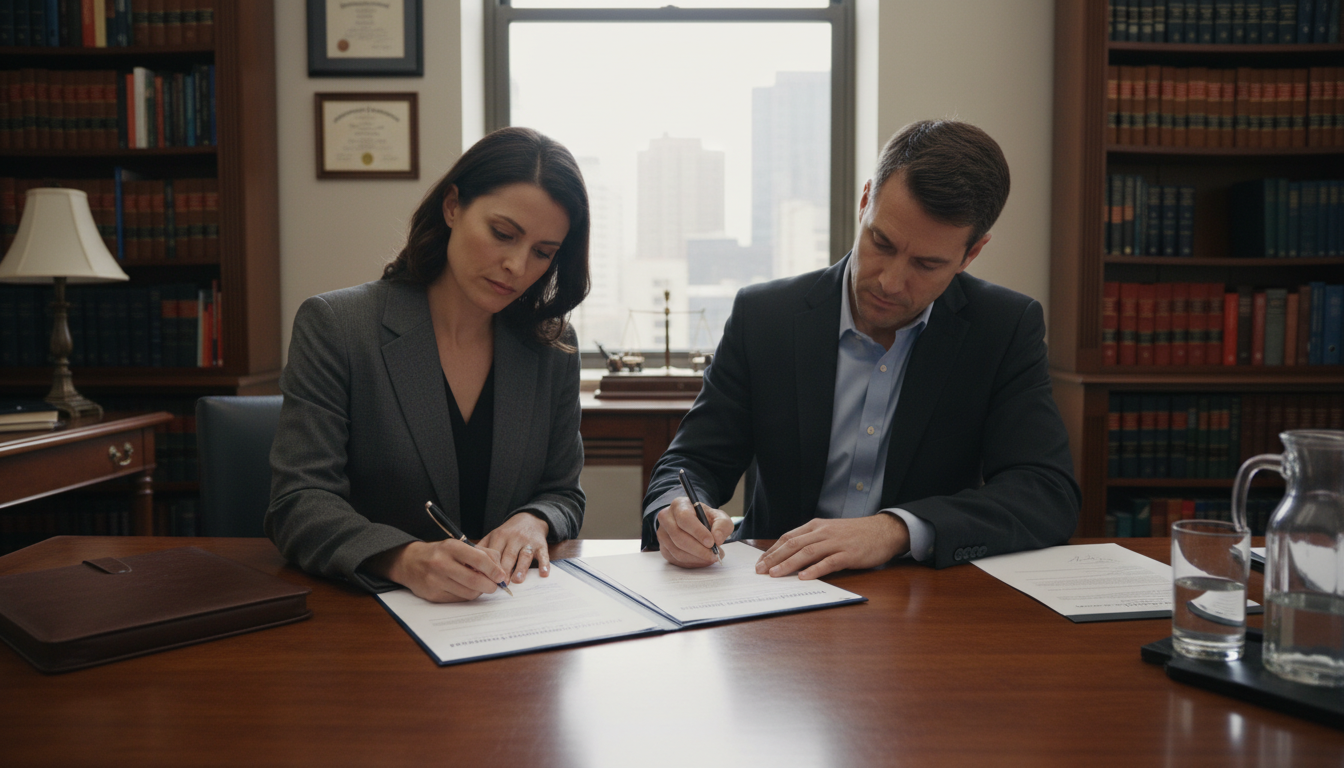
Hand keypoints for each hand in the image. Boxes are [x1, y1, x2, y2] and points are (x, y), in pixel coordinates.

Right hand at [373, 540, 508, 602]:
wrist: (409, 562)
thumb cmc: (440, 553)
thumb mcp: (458, 546)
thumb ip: (482, 554)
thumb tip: (500, 570)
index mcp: (451, 547)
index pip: (479, 560)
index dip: (494, 570)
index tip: (501, 576)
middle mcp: (442, 563)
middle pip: (475, 580)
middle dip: (490, 585)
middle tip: (495, 586)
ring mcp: (436, 580)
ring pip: (468, 593)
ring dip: (479, 592)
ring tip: (479, 586)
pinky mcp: (433, 595)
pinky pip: (458, 600)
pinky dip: (466, 596)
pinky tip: (465, 589)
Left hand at [478, 512, 550, 583]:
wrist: (530, 519)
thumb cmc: (509, 533)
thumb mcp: (494, 535)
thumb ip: (483, 548)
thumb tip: (467, 565)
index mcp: (499, 536)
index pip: (493, 553)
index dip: (489, 566)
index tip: (485, 579)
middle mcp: (514, 538)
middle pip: (508, 555)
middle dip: (504, 570)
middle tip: (500, 584)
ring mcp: (528, 542)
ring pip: (524, 555)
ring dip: (521, 568)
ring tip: (517, 580)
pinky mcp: (541, 545)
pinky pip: (543, 555)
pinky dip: (544, 564)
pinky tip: (543, 574)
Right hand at [655, 496, 733, 567]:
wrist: (695, 523)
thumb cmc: (705, 519)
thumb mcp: (718, 517)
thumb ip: (722, 525)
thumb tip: (717, 539)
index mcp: (679, 505)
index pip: (684, 518)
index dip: (697, 532)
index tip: (711, 543)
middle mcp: (666, 518)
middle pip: (678, 537)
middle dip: (699, 550)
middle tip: (714, 555)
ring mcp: (662, 534)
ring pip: (677, 551)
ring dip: (697, 558)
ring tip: (711, 557)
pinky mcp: (663, 548)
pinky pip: (676, 560)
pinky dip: (692, 563)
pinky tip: (702, 560)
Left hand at [755, 513, 909, 579]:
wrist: (884, 530)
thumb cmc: (855, 534)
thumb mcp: (830, 532)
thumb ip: (813, 541)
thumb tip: (790, 556)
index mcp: (816, 526)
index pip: (789, 537)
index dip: (772, 550)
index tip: (760, 562)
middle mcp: (823, 532)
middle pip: (793, 544)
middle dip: (774, 558)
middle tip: (760, 571)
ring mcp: (836, 542)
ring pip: (808, 552)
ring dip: (789, 564)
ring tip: (775, 575)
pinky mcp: (849, 554)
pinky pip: (829, 562)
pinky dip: (815, 570)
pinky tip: (804, 577)